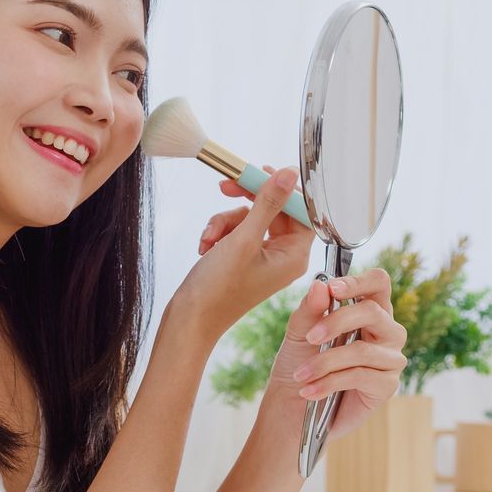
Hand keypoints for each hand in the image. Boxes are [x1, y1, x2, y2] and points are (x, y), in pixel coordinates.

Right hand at [170, 165, 316, 347]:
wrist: (190, 318)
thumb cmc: (219, 289)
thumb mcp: (243, 239)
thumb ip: (267, 203)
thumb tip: (289, 173)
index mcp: (294, 255)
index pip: (301, 210)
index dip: (282, 189)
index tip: (261, 173)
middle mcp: (283, 256)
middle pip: (273, 210)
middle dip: (245, 202)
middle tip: (226, 186)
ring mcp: (263, 257)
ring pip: (249, 218)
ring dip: (225, 221)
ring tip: (209, 236)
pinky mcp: (244, 258)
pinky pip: (237, 231)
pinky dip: (220, 232)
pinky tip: (205, 245)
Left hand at [262, 270, 406, 441]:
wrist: (292, 408)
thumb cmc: (299, 364)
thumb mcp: (299, 333)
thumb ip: (310, 309)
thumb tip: (320, 285)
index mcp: (368, 310)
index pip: (378, 283)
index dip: (358, 281)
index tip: (333, 289)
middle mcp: (385, 331)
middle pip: (373, 311)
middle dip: (336, 322)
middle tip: (310, 338)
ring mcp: (390, 359)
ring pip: (362, 349)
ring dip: (325, 362)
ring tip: (301, 374)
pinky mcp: (386, 386)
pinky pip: (361, 376)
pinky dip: (329, 382)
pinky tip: (309, 391)